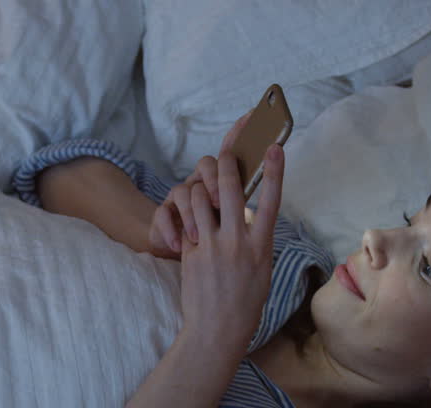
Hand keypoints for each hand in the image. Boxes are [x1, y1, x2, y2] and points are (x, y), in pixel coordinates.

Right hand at [148, 111, 252, 257]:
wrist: (193, 269)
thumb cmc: (221, 249)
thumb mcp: (238, 227)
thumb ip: (245, 203)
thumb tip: (267, 176)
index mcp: (225, 185)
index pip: (232, 153)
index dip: (239, 132)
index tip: (252, 114)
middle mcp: (203, 185)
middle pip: (207, 164)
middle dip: (215, 181)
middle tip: (220, 204)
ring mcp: (182, 199)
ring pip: (185, 189)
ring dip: (193, 215)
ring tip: (199, 238)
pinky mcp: (164, 215)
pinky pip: (163, 214)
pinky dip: (172, 231)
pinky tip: (179, 246)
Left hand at [174, 145, 283, 358]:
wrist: (218, 330)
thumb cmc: (245, 302)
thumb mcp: (261, 269)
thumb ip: (255, 239)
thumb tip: (248, 216)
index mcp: (262, 246)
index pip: (272, 200)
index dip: (274, 171)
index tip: (274, 147)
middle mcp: (238, 242)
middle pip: (230, 186)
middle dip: (225, 163)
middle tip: (225, 156)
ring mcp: (212, 246)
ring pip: (200, 196)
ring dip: (200, 188)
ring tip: (203, 196)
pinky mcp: (190, 252)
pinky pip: (186, 219)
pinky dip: (187, 215)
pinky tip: (191, 223)